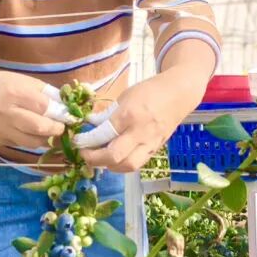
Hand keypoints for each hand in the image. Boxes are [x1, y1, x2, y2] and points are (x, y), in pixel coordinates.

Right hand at [0, 71, 67, 150]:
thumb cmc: (9, 85)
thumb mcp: (29, 82)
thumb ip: (50, 95)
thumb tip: (71, 110)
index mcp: (14, 93)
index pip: (44, 108)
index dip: (60, 114)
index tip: (70, 117)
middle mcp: (5, 113)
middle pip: (39, 128)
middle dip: (56, 130)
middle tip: (62, 127)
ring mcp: (0, 129)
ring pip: (33, 142)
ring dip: (46, 138)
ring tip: (51, 130)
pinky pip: (23, 144)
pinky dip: (32, 140)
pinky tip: (32, 131)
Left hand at [76, 69, 202, 171]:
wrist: (178, 94)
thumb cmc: (150, 90)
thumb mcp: (125, 96)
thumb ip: (108, 114)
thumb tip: (91, 126)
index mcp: (130, 114)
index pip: (104, 134)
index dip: (87, 141)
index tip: (77, 142)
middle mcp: (140, 132)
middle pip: (114, 156)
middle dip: (95, 159)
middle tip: (85, 154)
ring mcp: (150, 143)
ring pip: (127, 165)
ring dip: (109, 166)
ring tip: (100, 159)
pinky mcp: (156, 149)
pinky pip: (137, 163)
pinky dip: (123, 165)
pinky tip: (115, 159)